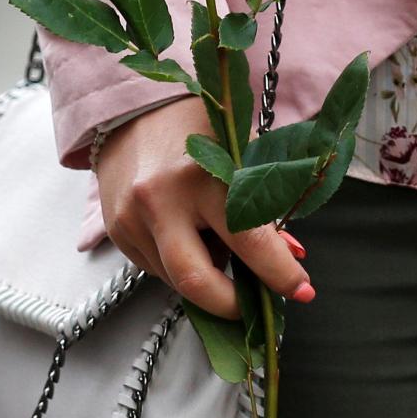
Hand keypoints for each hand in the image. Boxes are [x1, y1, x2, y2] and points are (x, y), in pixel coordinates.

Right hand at [96, 95, 313, 319]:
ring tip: (213, 245)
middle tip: (251, 305)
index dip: (281, 274)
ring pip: (174, 280)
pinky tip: (183, 235)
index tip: (301, 290)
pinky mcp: (115, 231)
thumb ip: (264, 205)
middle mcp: (160, 201)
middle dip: (231, 305)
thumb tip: (290, 257)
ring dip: (203, 277)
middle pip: (197, 282)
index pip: (248, 241)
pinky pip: (153, 268)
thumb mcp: (239, 155)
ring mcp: (132, 219)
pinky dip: (176, 265)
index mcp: (201, 176)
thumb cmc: (194, 129)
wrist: (130, 111)